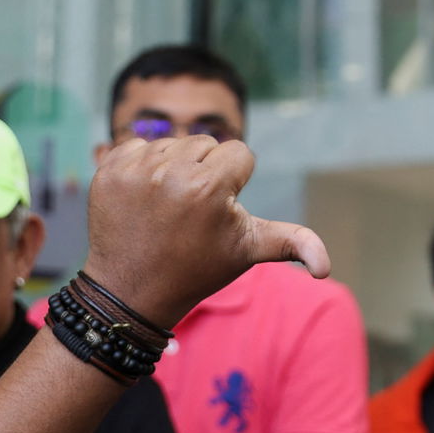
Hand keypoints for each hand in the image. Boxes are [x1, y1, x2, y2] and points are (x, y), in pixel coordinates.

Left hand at [83, 136, 330, 327]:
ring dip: (175, 167)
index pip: (239, 154)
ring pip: (173, 142)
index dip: (235, 182)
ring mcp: (135, 170)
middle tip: (192, 210)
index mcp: (210, 188)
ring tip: (168, 205)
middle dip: (206, 171)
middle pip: (206, 144)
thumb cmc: (197, 269)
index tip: (219, 211)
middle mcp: (171, 172)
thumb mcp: (248, 253)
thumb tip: (326, 268)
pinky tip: (144, 197)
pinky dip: (143, 166)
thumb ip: (294, 244)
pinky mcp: (108, 170)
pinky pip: (136, 145)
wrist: (131, 290)